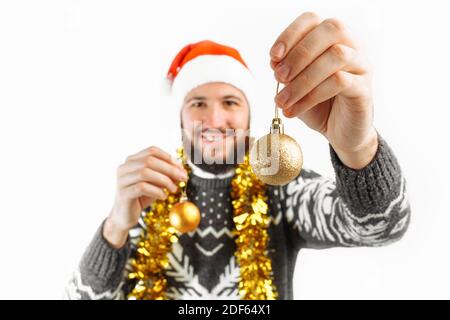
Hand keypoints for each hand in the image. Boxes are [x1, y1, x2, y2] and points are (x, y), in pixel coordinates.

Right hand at [103, 146, 187, 247]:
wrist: (125, 216)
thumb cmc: (141, 197)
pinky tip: (163, 196)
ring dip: (164, 180)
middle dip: (170, 169)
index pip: (152, 151)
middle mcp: (124, 167)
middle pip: (150, 160)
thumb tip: (181, 171)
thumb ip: (166, 175)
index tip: (181, 168)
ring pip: (145, 172)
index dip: (169, 157)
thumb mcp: (156, 183)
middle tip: (182, 178)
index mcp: (132, 161)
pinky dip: (156, 191)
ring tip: (173, 189)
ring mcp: (122, 180)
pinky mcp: (123, 193)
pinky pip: (142, 187)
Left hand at [270, 12, 377, 168]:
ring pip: (337, 56)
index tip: (273, 57)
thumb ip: (286, 71)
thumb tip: (275, 61)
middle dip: (299, 53)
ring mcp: (361, 65)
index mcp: (331, 39)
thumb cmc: (318, 104)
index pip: (312, 20)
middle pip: (330, 30)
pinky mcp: (365, 88)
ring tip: (283, 100)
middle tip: (279, 77)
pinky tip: (294, 110)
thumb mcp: (295, 86)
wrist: (341, 132)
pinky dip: (312, 96)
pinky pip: (340, 82)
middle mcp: (351, 45)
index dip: (290, 34)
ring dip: (303, 79)